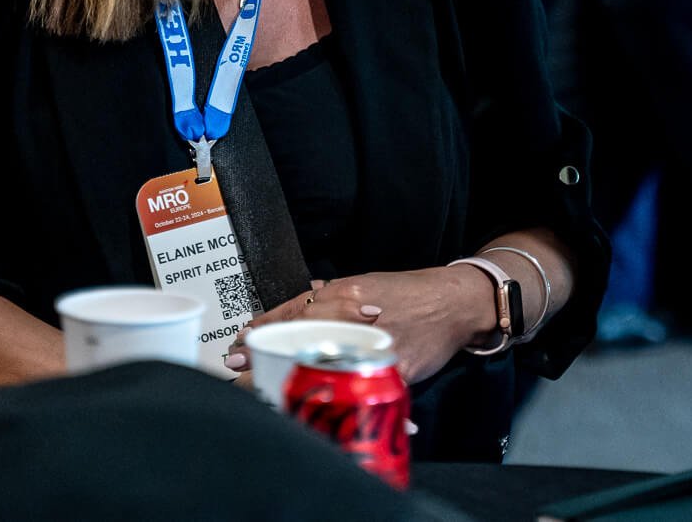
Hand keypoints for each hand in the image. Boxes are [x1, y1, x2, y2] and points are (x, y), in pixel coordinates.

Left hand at [234, 268, 489, 384]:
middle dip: (264, 355)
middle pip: (298, 337)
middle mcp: (353, 315)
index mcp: (345, 292)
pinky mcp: (392, 369)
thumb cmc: (409, 293)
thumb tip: (308, 295)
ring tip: (265, 389)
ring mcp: (371, 343)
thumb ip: (334, 293)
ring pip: (321, 364)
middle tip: (238, 369)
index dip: (262, 329)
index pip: (294, 310)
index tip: (238, 344)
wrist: (452, 302)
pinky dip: (338, 400)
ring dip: (289, 378)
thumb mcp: (367, 282)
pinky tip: (317, 409)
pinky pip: (360, 388)